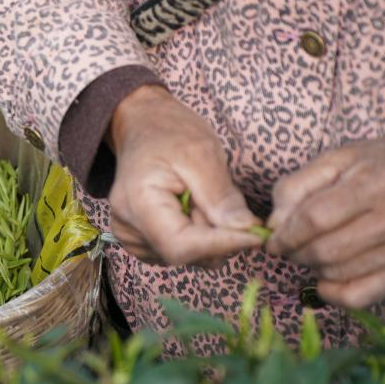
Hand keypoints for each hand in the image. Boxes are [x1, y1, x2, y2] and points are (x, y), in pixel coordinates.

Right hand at [107, 85, 261, 265]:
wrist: (144, 126)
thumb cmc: (170, 132)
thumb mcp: (201, 153)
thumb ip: (221, 196)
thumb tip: (246, 230)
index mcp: (136, 203)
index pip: (181, 246)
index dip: (221, 245)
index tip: (257, 235)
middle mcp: (127, 228)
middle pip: (185, 254)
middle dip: (217, 236)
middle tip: (226, 201)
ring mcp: (132, 239)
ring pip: (188, 257)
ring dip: (209, 235)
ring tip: (203, 198)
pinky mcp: (142, 243)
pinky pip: (182, 252)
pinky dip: (198, 235)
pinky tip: (194, 209)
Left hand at [267, 119, 384, 308]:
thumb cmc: (379, 165)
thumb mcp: (336, 159)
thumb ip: (296, 187)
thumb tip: (274, 226)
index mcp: (378, 181)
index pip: (317, 218)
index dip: (286, 234)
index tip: (274, 239)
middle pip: (327, 250)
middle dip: (296, 253)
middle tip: (289, 246)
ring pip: (339, 274)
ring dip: (312, 268)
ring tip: (311, 251)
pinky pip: (360, 297)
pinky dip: (333, 293)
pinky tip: (327, 277)